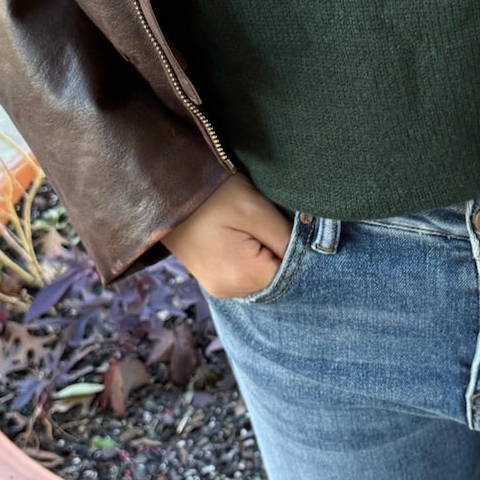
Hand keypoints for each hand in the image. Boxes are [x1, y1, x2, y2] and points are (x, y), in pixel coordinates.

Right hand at [165, 173, 292, 299]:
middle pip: (277, 277)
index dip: (300, 250)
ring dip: (268, 254)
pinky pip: (246, 274)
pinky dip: (254, 257)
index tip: (294, 225)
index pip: (291, 274)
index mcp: (241, 276)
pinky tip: (246, 235)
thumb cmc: (210, 193)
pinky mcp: (213, 279)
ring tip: (255, 226)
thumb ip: (288, 236)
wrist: (164, 189)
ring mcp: (218, 287)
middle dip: (283, 252)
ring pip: (263, 276)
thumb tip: (315, 252)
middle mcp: (229, 290)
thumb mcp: (254, 209)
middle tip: (273, 220)